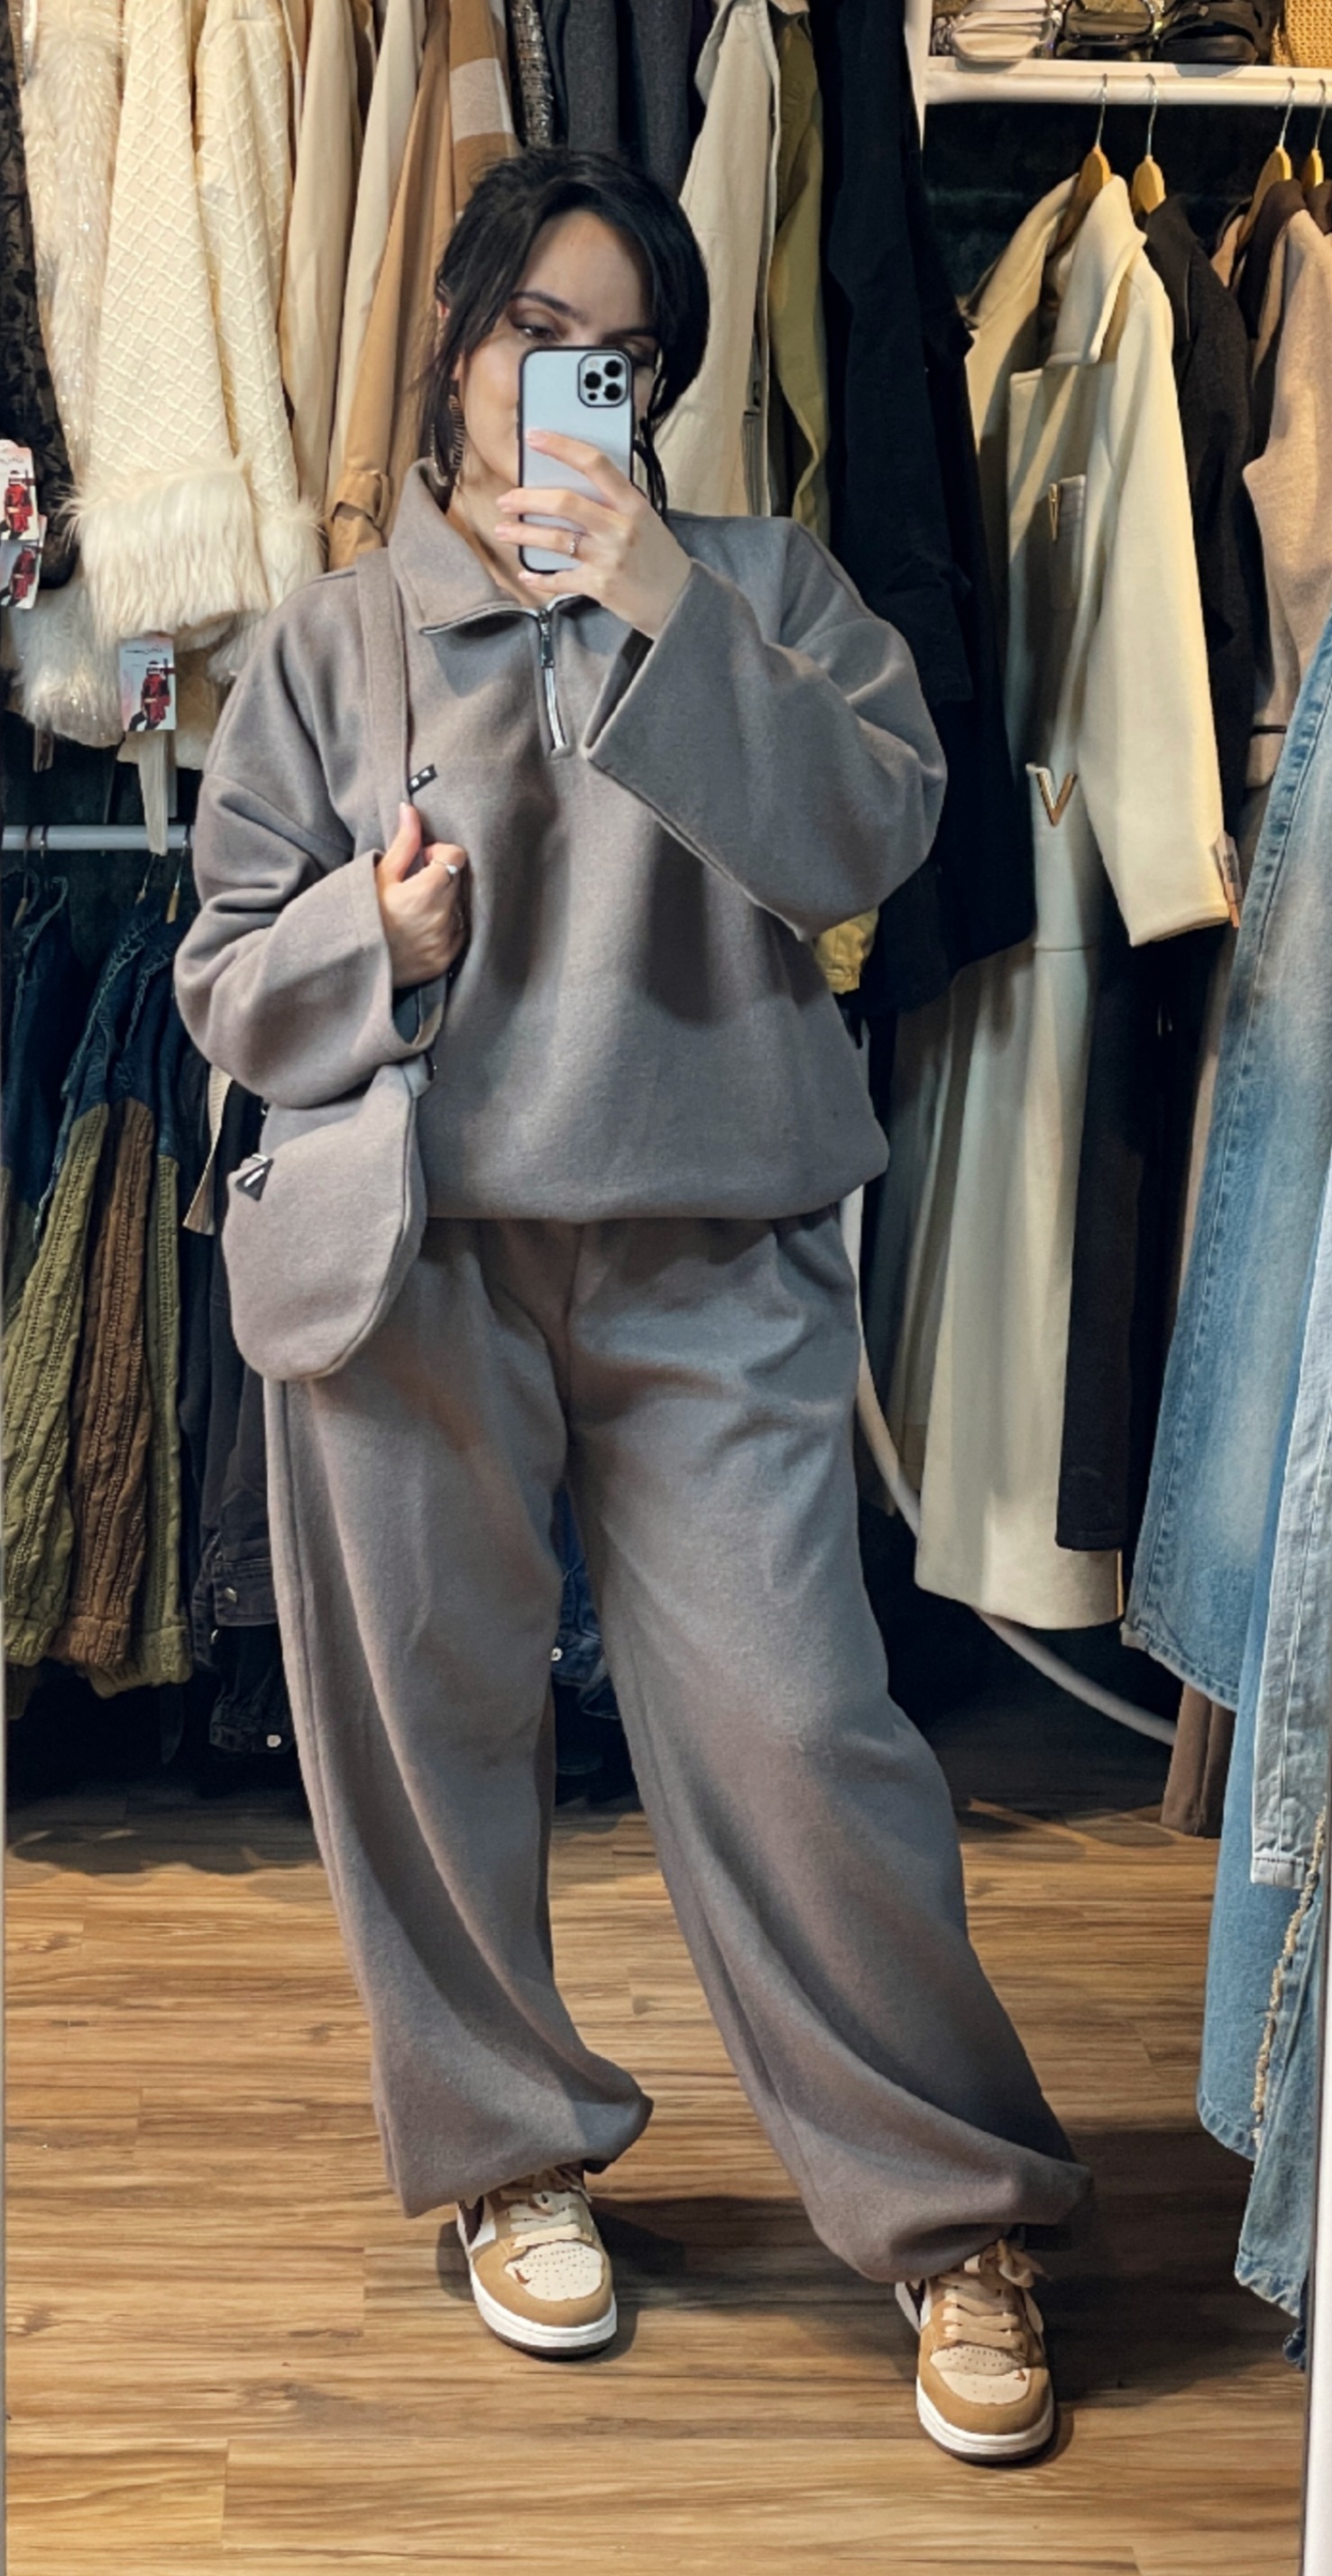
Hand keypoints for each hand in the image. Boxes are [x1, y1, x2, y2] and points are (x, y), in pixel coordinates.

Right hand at [375, 802, 469, 987]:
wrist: (352, 961)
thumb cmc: (363, 913)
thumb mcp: (378, 875)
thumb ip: (403, 843)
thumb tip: (410, 808)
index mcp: (424, 893)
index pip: (457, 856)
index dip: (440, 853)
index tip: (422, 861)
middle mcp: (440, 919)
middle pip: (459, 880)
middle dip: (442, 877)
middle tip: (414, 885)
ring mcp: (445, 942)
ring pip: (461, 907)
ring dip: (445, 903)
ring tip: (416, 910)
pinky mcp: (446, 959)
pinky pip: (459, 932)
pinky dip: (446, 926)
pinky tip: (421, 928)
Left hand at [493, 430, 691, 636]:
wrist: (679, 600)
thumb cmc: (658, 557)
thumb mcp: (644, 519)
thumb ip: (614, 501)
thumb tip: (571, 481)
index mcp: (632, 504)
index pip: (595, 464)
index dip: (561, 447)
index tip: (535, 438)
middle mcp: (619, 528)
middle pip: (565, 502)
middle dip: (528, 499)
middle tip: (507, 499)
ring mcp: (608, 557)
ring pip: (555, 540)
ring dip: (523, 535)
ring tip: (504, 531)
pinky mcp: (600, 586)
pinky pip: (559, 579)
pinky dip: (539, 578)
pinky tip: (526, 573)